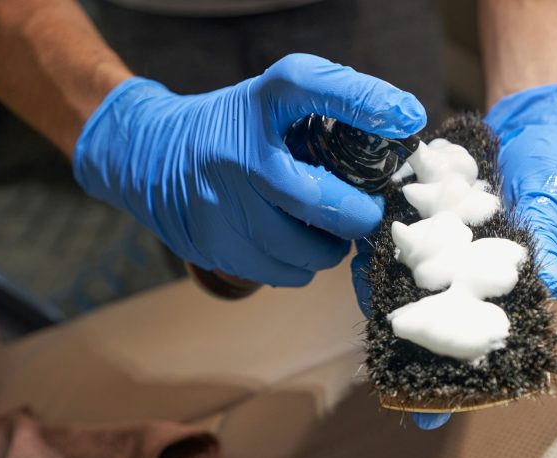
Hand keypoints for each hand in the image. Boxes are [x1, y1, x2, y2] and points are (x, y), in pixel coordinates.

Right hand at [74, 54, 425, 286]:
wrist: (149, 156)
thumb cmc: (232, 128)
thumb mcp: (273, 101)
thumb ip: (331, 109)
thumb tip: (403, 125)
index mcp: (259, 103)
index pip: (310, 86)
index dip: (364, 100)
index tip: (407, 118)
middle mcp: (238, 152)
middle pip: (320, 200)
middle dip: (358, 216)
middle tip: (366, 214)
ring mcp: (220, 203)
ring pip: (305, 251)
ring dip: (328, 247)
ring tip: (325, 229)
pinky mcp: (212, 244)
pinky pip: (281, 272)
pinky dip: (299, 266)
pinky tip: (292, 242)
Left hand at [351, 83, 556, 429]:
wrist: (534, 113)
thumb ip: (549, 240)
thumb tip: (552, 287)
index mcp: (504, 282)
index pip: (479, 338)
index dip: (458, 381)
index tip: (432, 418)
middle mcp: (468, 269)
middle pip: (432, 318)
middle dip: (409, 350)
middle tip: (387, 377)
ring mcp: (442, 241)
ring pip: (406, 281)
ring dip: (386, 299)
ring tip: (369, 317)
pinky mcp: (422, 209)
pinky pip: (394, 232)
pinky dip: (380, 245)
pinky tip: (362, 254)